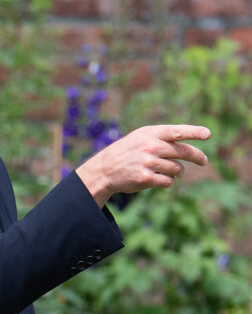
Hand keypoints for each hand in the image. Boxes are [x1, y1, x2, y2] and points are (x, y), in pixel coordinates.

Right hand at [75, 125, 210, 206]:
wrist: (105, 169)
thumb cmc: (127, 151)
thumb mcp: (141, 138)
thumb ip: (162, 138)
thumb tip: (190, 149)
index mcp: (150, 134)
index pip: (176, 131)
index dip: (193, 132)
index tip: (207, 133)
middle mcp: (150, 146)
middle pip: (183, 152)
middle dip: (198, 157)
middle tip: (204, 161)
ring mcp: (148, 163)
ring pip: (178, 169)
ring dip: (177, 172)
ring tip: (166, 170)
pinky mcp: (146, 178)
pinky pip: (169, 181)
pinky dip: (168, 181)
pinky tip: (158, 179)